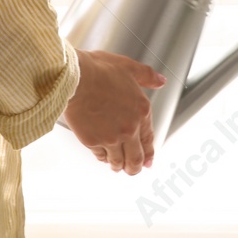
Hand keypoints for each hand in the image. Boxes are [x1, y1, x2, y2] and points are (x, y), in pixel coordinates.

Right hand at [63, 49, 165, 174]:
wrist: (76, 78)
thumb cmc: (98, 70)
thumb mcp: (129, 67)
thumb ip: (147, 76)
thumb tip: (161, 80)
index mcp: (141, 111)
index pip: (149, 139)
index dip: (149, 153)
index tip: (148, 161)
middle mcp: (129, 128)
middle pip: (136, 158)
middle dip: (135, 167)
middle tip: (133, 170)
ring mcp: (111, 137)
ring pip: (118, 161)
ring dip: (118, 166)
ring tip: (116, 166)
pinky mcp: (93, 142)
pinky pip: (100, 156)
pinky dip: (102, 158)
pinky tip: (102, 156)